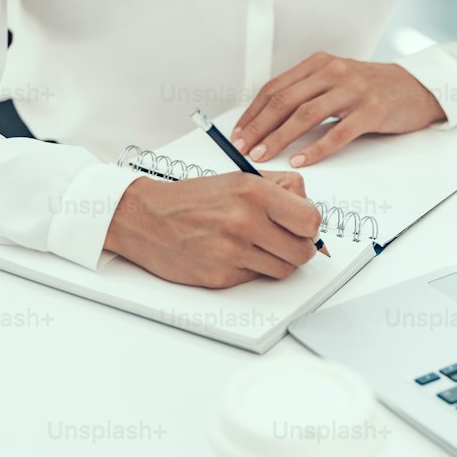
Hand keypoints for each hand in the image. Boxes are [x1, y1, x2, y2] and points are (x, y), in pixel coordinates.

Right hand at [104, 170, 323, 289]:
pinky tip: (234, 254)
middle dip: (299, 247)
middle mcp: (244, 221)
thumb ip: (281, 189)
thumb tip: (310, 210)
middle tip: (286, 240)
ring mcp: (231, 251)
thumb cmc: (194, 198)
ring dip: (276, 260)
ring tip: (258, 246)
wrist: (145, 216)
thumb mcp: (241, 178)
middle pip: (302, 251)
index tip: (302, 226)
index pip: (310, 220)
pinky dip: (251, 269)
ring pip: (283, 269)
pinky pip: (255, 278)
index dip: (310, 226)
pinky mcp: (220, 276)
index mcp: (254, 192)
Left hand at [230, 52, 446, 166]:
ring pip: (306, 115)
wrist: (417, 88)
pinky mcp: (372, 110)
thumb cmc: (372, 89)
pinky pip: (338, 132)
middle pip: (285, 100)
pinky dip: (317, 148)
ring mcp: (353, 90)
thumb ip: (307, 93)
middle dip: (259, 126)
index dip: (253, 112)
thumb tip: (266, 122)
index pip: (275, 87)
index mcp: (320, 63)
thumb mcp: (336, 80)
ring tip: (264, 156)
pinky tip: (302, 160)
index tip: (237, 133)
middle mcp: (334, 72)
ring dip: (280, 138)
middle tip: (242, 148)